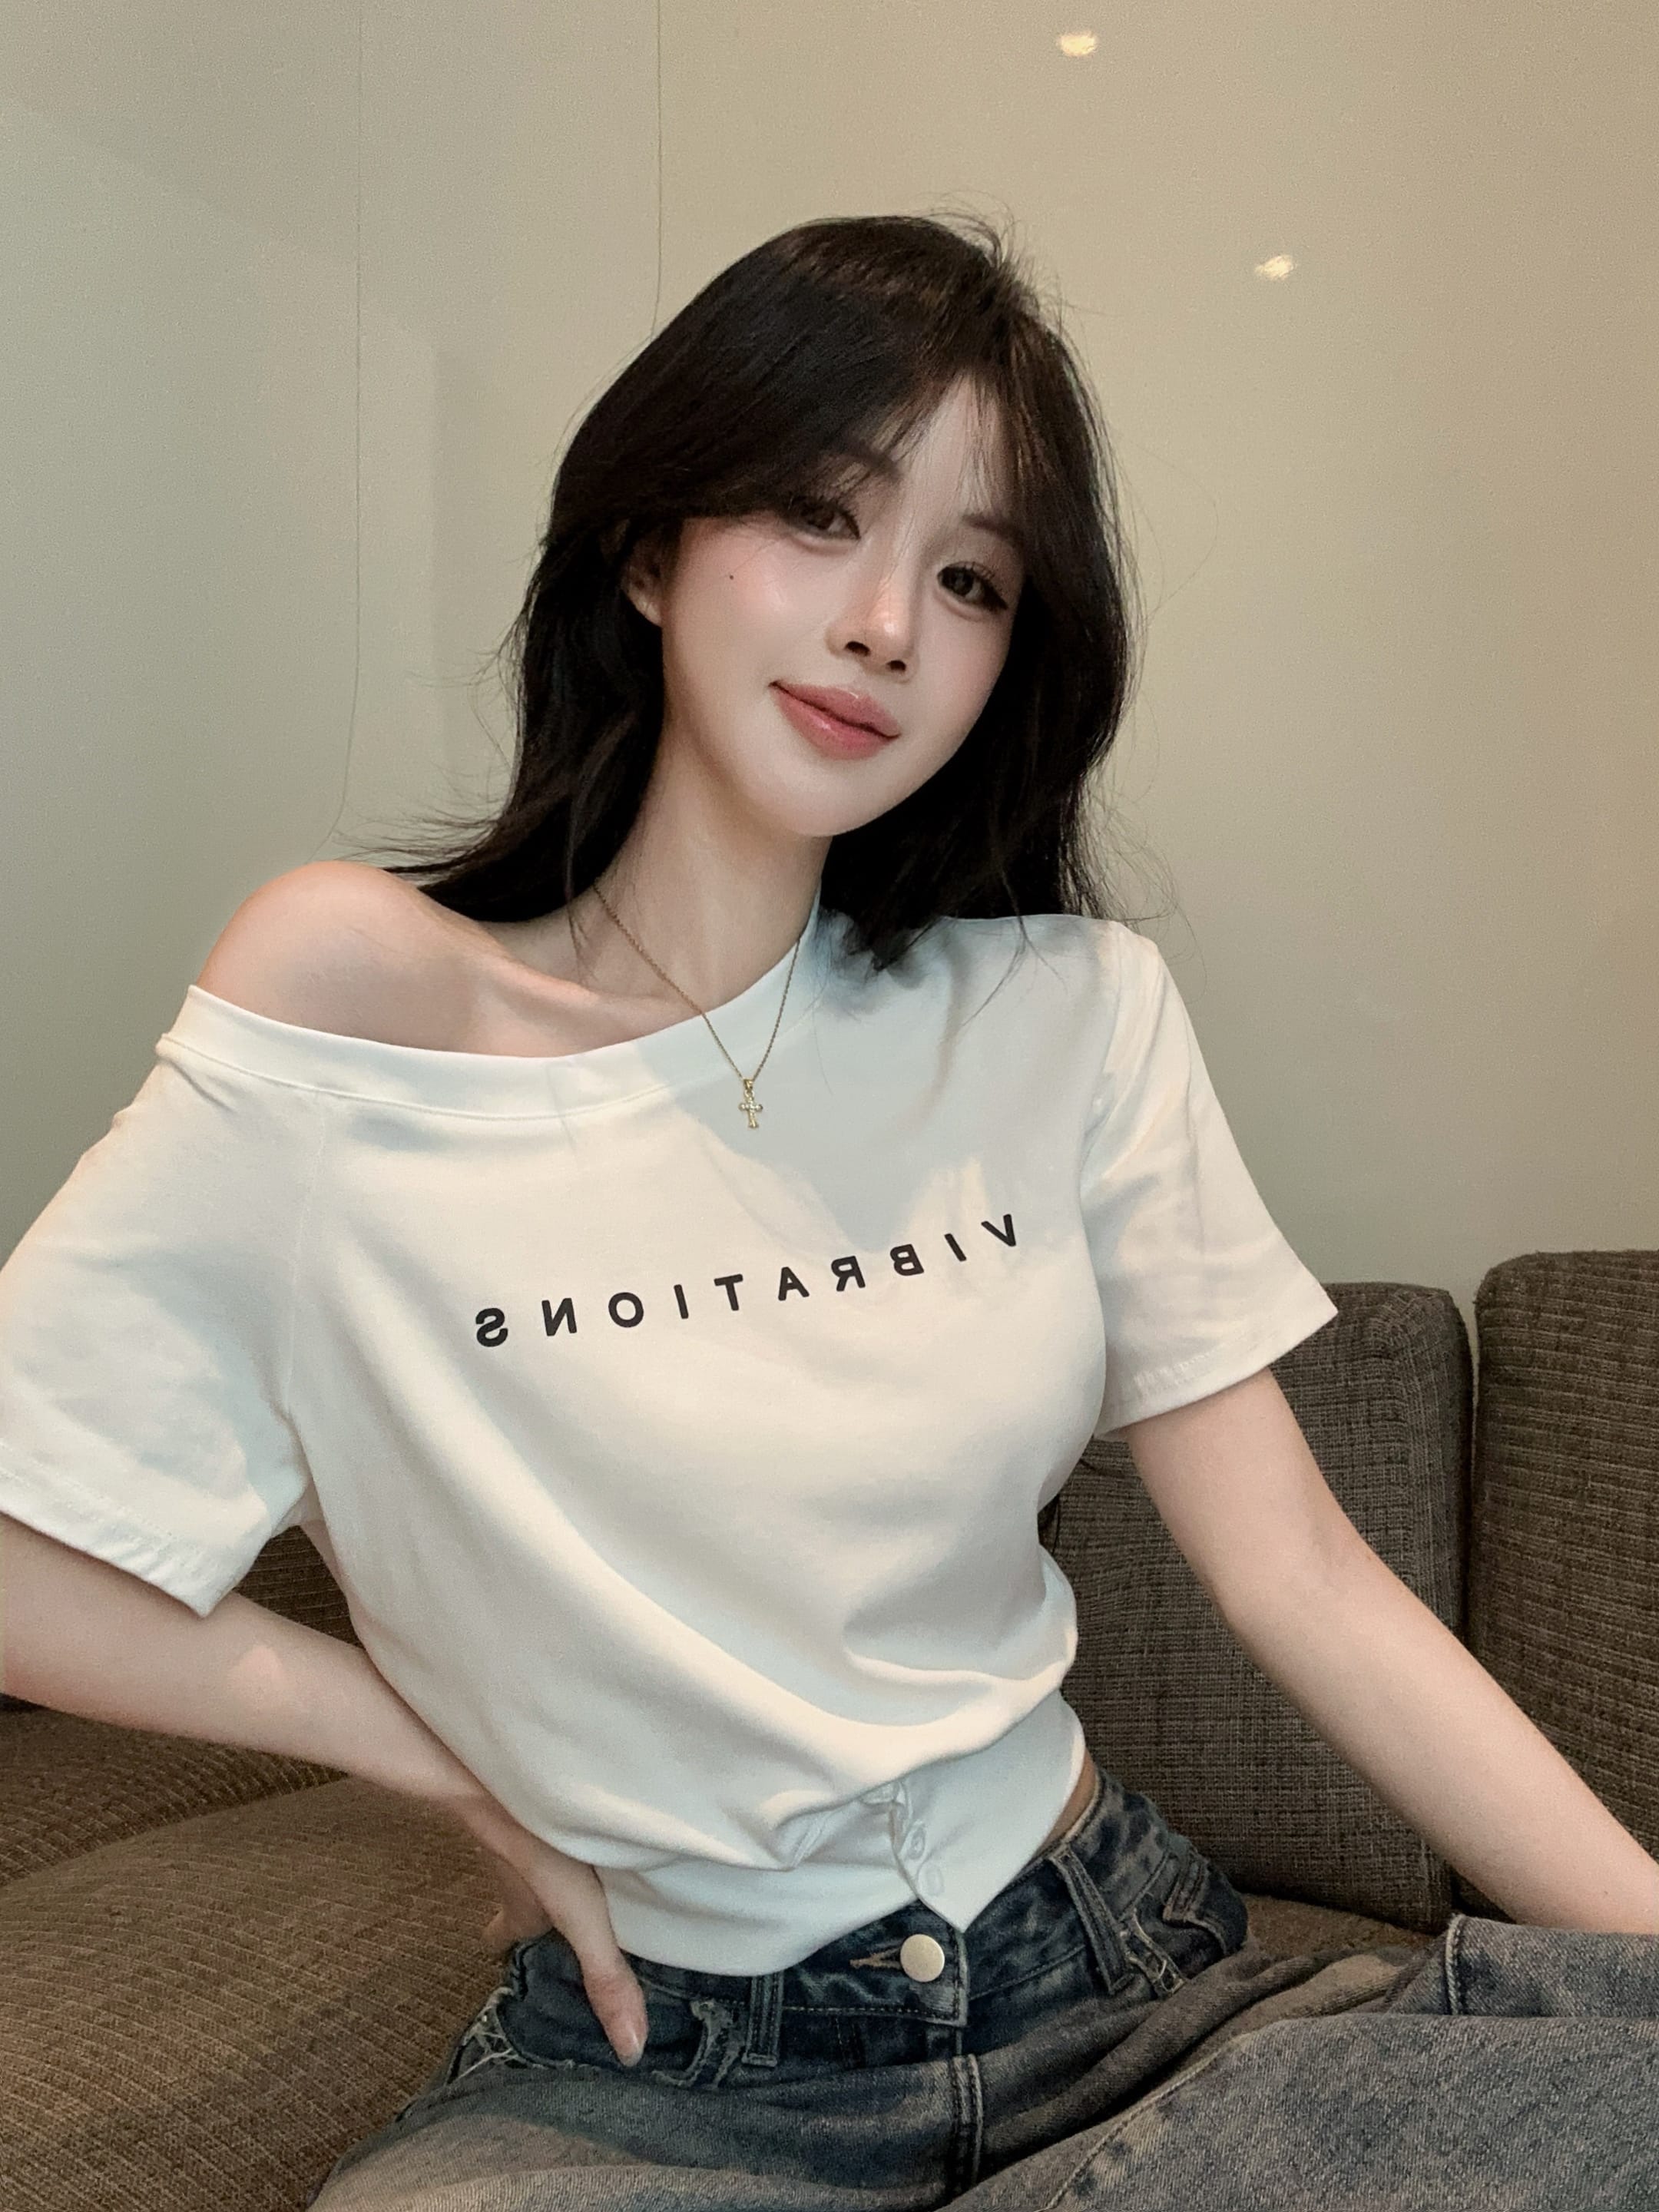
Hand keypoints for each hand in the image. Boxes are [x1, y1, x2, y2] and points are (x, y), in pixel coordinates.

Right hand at [456, 1791, 649, 2068]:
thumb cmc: (537, 1845)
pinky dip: (541, 1813)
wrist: (496, 1767)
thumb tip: (630, 2052)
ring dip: (538, 1855)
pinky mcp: (519, 1788)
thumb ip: (606, 1975)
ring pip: (522, 1849)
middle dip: (528, 1899)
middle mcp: (507, 1870)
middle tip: (545, 1902)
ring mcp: (508, 1824)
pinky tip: (561, 1800)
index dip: (507, 1939)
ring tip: (561, 1854)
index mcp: (520, 1906)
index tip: (499, 1945)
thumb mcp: (580, 1915)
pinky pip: (527, 1808)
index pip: (507, 1933)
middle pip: (516, 1891)